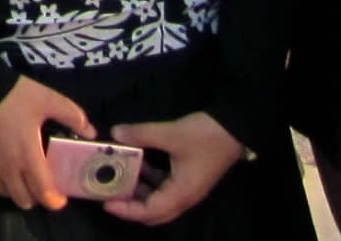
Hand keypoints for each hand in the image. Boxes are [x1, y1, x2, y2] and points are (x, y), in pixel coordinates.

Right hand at [0, 76, 94, 211]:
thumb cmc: (13, 95)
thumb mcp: (46, 99)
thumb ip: (71, 115)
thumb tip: (91, 132)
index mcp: (28, 156)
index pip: (44, 193)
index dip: (55, 201)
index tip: (60, 197)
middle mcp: (8, 169)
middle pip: (24, 200)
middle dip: (35, 196)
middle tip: (39, 182)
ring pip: (5, 192)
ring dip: (15, 188)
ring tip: (20, 172)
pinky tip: (0, 164)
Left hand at [103, 112, 243, 225]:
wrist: (233, 128)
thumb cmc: (204, 136)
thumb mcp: (170, 133)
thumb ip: (142, 134)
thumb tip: (116, 133)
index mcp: (180, 194)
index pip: (149, 212)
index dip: (127, 210)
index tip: (106, 203)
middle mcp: (184, 197)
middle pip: (154, 213)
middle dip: (131, 207)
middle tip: (110, 194)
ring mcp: (188, 188)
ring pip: (160, 200)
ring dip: (141, 192)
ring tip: (119, 178)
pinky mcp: (189, 178)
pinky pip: (166, 187)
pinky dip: (151, 181)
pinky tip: (140, 164)